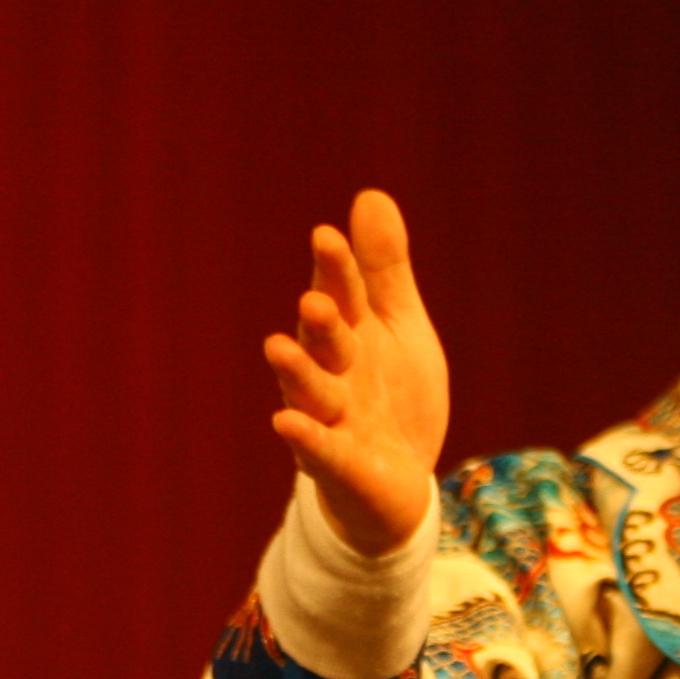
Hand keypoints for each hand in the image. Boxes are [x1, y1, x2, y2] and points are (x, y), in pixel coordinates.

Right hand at [264, 189, 449, 557]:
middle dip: (320, 322)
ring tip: (279, 347)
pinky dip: (306, 439)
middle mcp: (333, 374)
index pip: (341, 295)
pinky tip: (285, 423)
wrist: (400, 484)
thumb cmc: (393, 396)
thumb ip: (382, 268)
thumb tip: (370, 194)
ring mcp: (333, 422)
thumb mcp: (397, 325)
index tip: (328, 237)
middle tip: (318, 299)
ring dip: (298, 373)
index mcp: (349, 335)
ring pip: (312, 393)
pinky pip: (321, 452)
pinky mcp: (340, 467)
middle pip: (324, 343)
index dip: (334, 270)